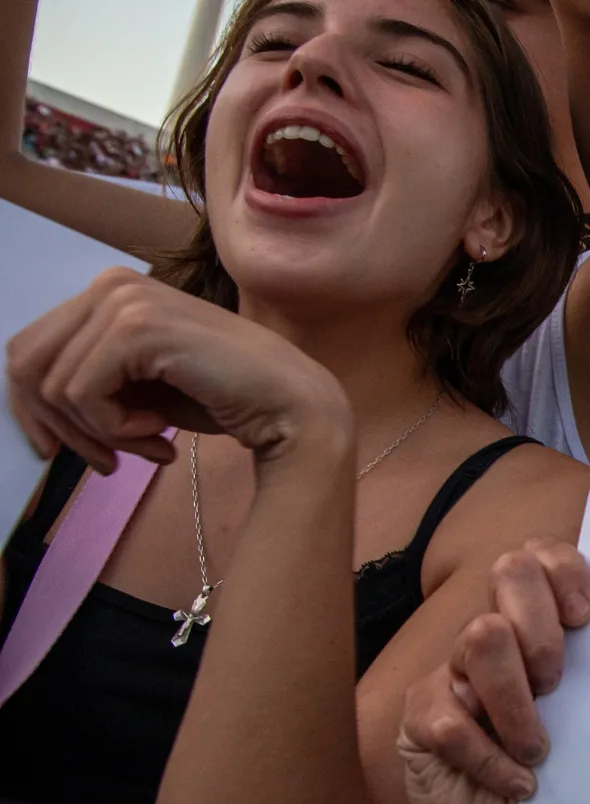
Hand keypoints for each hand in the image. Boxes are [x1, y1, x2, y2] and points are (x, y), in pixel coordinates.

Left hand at [5, 267, 348, 472]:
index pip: (28, 349)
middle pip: (26, 365)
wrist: (289, 405)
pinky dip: (115, 428)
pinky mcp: (135, 328)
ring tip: (148, 443)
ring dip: (98, 432)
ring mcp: (123, 301)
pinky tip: (158, 432)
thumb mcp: (139, 385)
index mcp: (110, 291)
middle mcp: (111, 284)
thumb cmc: (223, 398)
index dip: (32, 408)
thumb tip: (36, 411)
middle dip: (61, 426)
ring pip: (53, 385)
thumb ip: (90, 380)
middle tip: (108, 460)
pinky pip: (82, 394)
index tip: (60, 451)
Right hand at [398, 539, 589, 803]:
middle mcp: (492, 637)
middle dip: (543, 623)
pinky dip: (493, 760)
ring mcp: (452, 675)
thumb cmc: (563, 779)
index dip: (564, 570)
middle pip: (508, 572)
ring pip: (482, 638)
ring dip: (519, 700)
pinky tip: (518, 786)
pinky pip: (451, 721)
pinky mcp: (422, 721)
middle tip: (557, 684)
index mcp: (538, 626)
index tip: (587, 620)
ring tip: (540, 750)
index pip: (542, 555)